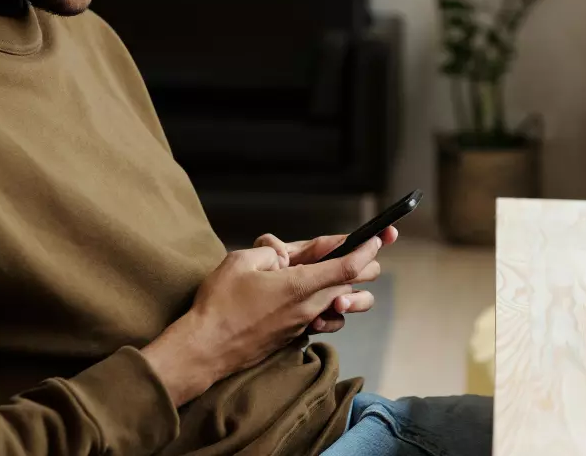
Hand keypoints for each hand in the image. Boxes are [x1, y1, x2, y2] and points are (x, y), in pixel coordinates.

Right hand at [140, 236, 382, 406]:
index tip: (380, 236)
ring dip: (347, 287)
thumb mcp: (241, 261)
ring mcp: (304, 323)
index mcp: (300, 285)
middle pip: (353, 284)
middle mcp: (308, 306)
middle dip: (364, 265)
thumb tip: (285, 254)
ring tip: (334, 271)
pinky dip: (328, 304)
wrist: (205, 349)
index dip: (368, 249)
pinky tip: (313, 296)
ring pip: (342, 303)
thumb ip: (270, 250)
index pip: (348, 265)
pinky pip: (324, 317)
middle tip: (361, 250)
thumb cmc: (218, 305)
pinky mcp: (295, 334)